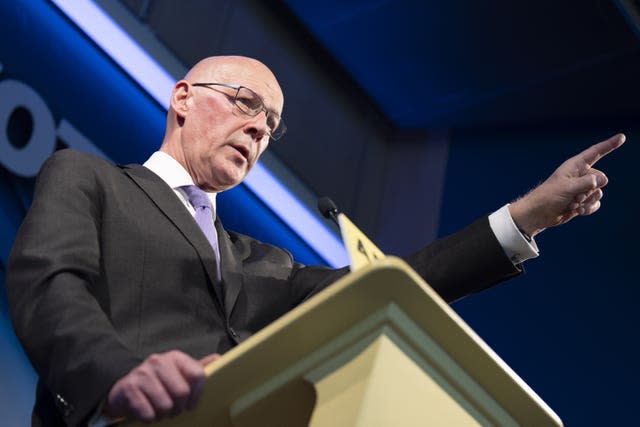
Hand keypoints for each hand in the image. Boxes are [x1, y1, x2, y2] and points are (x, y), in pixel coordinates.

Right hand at [104, 350, 220, 421]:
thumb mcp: (177, 373)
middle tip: (174, 409)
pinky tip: (148, 412)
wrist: (124, 390)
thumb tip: (217, 358)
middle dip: (179, 407)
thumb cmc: (157, 383)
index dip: (197, 394)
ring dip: (164, 414)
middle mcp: (158, 361)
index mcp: (175, 357)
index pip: (197, 374)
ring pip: (165, 405)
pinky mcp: (129, 388)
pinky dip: (150, 418)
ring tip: (161, 411)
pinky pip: (148, 413)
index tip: (192, 404)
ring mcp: (142, 373)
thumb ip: (196, 368)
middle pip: (182, 392)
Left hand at [509, 133, 624, 236]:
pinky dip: (587, 208)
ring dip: (587, 201)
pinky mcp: (582, 201)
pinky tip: (576, 211)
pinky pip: (595, 204)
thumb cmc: (548, 197)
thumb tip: (603, 179)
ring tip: (573, 203)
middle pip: (601, 179)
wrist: (539, 214)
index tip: (622, 137)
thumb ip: (586, 182)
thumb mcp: (567, 188)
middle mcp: (580, 175)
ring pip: (598, 193)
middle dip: (591, 190)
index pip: (595, 153)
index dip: (609, 145)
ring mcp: (582, 189)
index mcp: (575, 166)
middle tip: (575, 196)